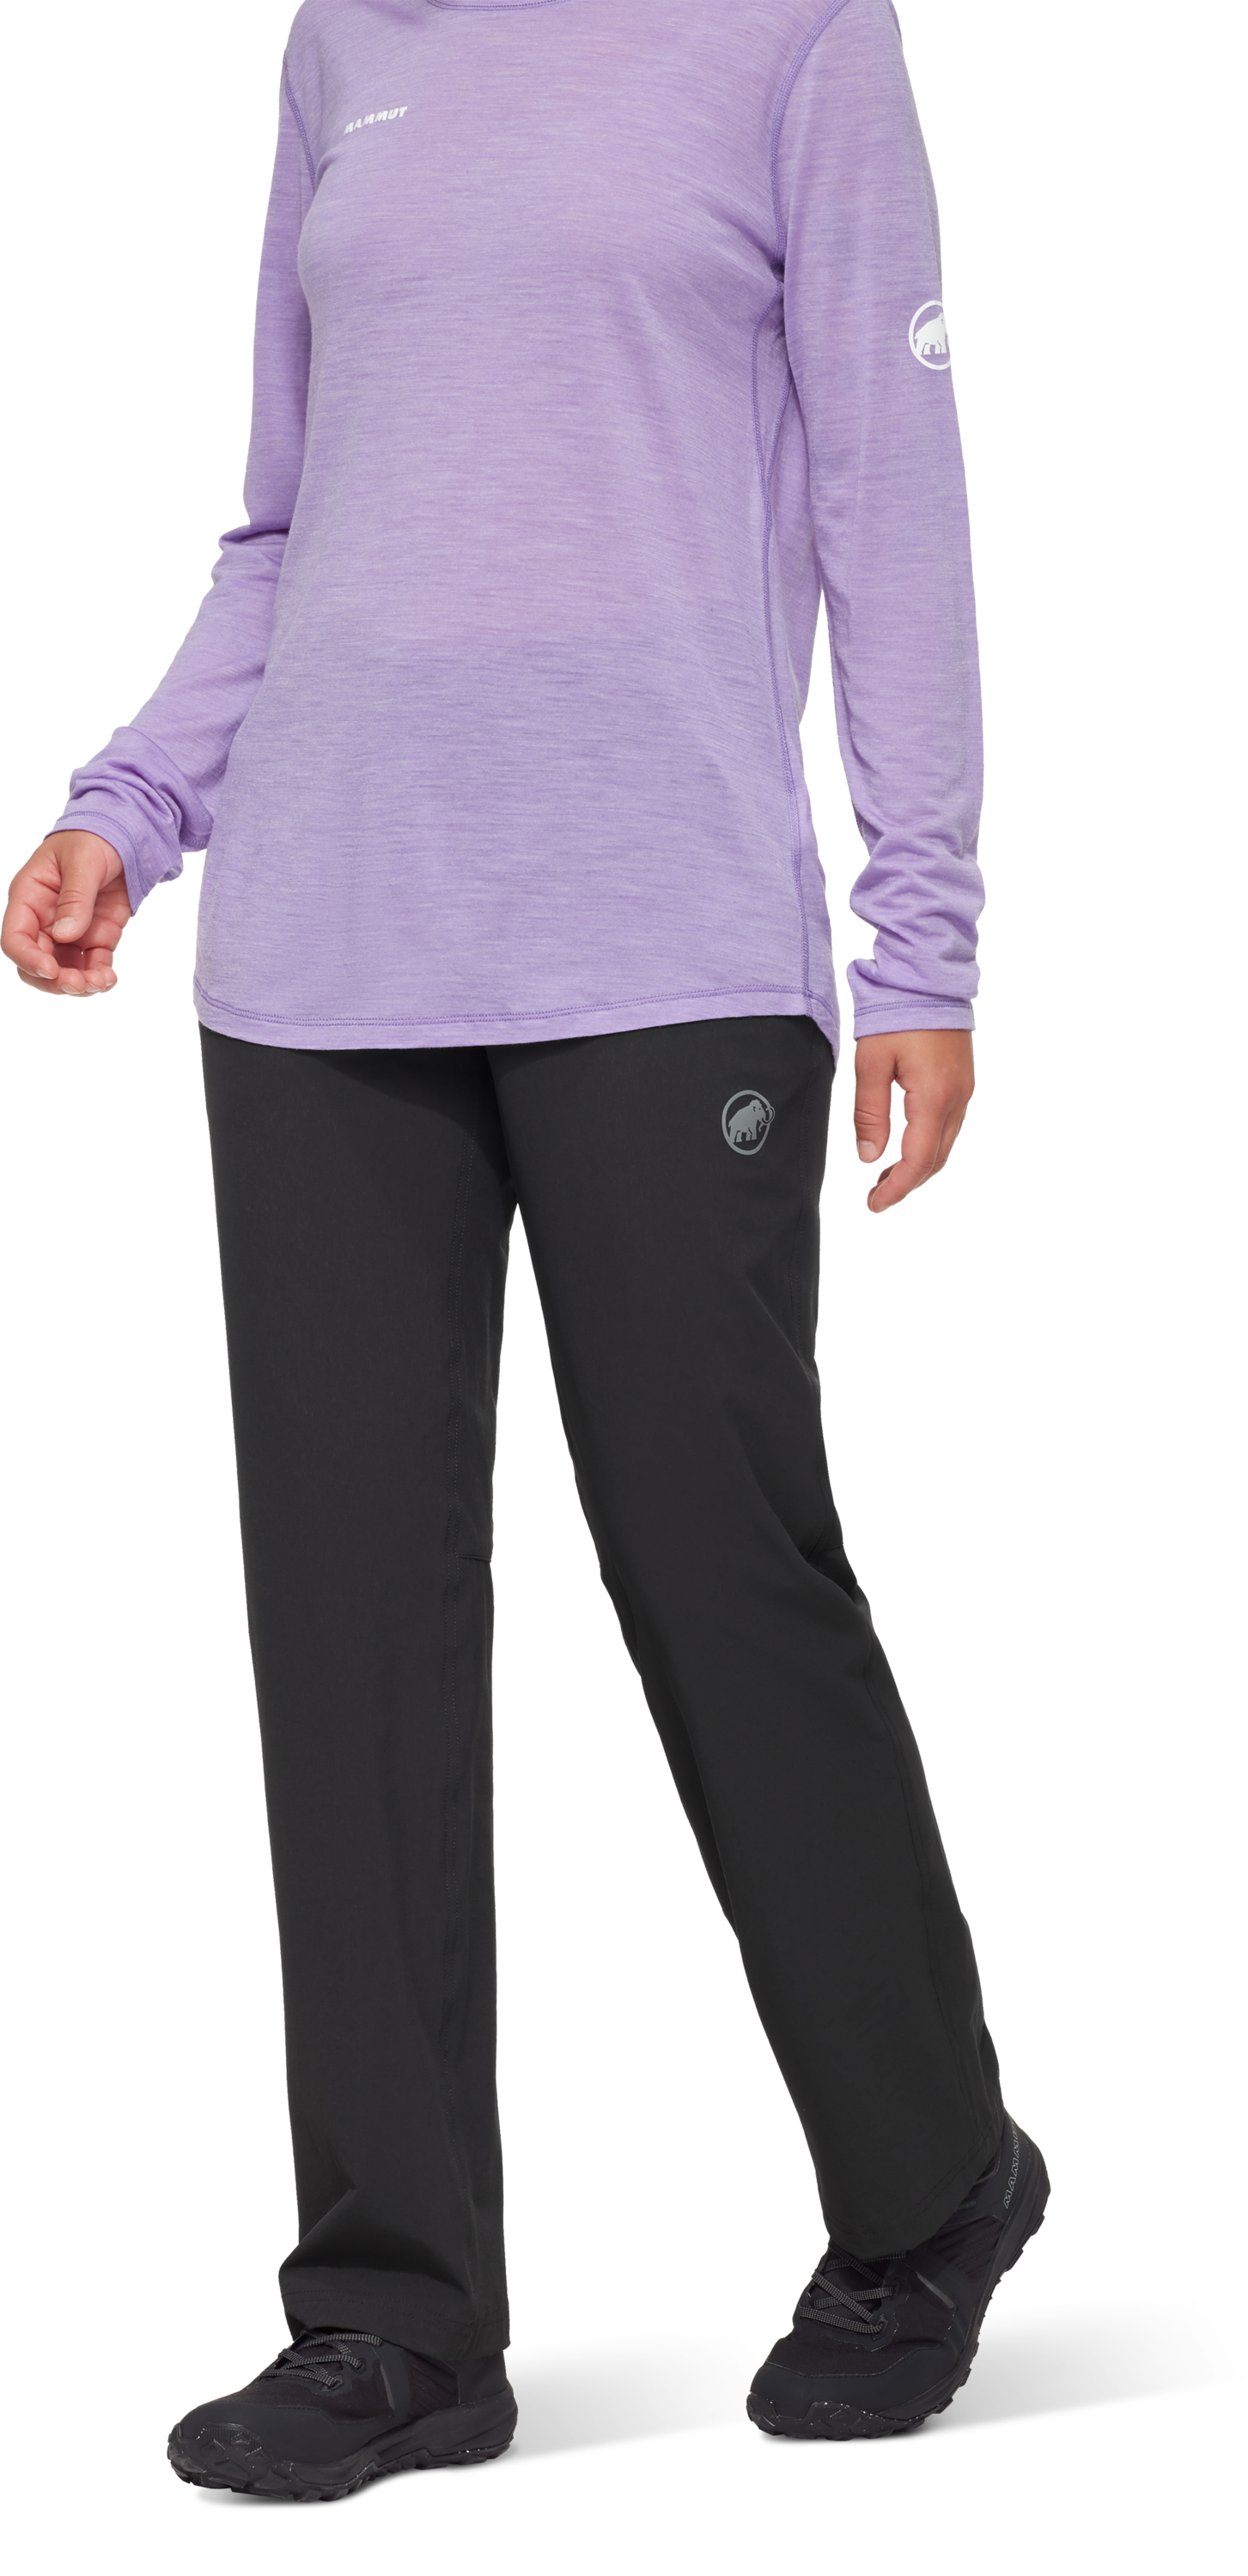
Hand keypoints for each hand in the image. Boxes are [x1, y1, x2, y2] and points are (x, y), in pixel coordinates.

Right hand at [1, 831, 130, 996]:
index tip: (52, 971)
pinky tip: (109, 979)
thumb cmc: (92, 838)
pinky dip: (99, 978)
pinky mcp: (94, 938)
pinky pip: (91, 966)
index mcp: (29, 897)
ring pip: (63, 972)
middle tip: (79, 985)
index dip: (28, 959)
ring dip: (79, 985)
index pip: (15, 938)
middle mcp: (44, 920)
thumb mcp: (83, 861)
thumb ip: (74, 898)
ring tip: (101, 982)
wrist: (123, 834)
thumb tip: (65, 935)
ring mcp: (69, 932)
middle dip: (54, 981)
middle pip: (35, 963)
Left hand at [851, 1029, 974, 1213]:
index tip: (875, 1205)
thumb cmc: (896, 1013)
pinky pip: (948, 1126)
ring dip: (917, 1166)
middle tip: (876, 1197)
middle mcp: (957, 1099)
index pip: (918, 1161)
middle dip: (907, 1183)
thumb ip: (870, 1114)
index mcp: (934, 1097)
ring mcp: (964, 1091)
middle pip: (936, 1160)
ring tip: (885, 1177)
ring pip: (944, 1145)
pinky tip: (905, 1147)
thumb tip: (870, 1157)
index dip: (897, 1189)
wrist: (928, 977)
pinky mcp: (962, 1082)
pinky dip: (927, 1146)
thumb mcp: (871, 1064)